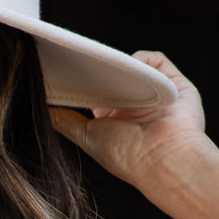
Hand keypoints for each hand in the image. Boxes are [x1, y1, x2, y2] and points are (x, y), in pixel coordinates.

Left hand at [50, 51, 211, 194]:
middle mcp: (138, 108)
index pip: (99, 95)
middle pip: (116, 78)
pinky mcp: (175, 83)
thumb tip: (43, 106)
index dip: (85, 83)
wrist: (163, 158)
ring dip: (119, 65)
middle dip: (100, 69)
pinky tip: (130, 69)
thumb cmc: (127, 155)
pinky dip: (143, 60)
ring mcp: (157, 95)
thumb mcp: (87, 137)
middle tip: (81, 60)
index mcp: (118, 122)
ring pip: (134, 68)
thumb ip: (65, 121)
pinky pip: (156, 62)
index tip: (67, 72)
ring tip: (103, 63)